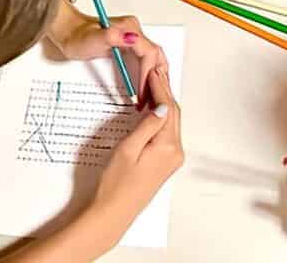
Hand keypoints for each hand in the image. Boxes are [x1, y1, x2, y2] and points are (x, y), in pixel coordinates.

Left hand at [55, 11, 167, 110]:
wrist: (68, 34)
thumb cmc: (78, 37)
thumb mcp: (93, 39)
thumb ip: (112, 37)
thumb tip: (133, 39)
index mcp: (130, 28)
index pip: (149, 53)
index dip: (147, 75)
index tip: (141, 94)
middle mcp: (135, 32)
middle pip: (157, 56)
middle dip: (157, 79)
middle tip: (153, 100)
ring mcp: (133, 39)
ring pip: (154, 59)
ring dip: (156, 79)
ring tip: (151, 99)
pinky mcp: (130, 47)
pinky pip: (145, 62)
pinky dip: (149, 76)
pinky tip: (146, 89)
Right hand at [89, 67, 182, 239]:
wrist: (112, 214)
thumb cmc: (116, 185)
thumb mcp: (128, 149)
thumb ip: (147, 126)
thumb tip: (162, 106)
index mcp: (168, 148)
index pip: (168, 109)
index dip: (160, 88)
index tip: (153, 72)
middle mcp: (174, 154)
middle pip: (173, 115)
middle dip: (164, 92)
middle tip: (154, 73)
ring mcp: (171, 160)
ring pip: (171, 123)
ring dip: (163, 104)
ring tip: (153, 85)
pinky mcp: (164, 163)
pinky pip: (166, 134)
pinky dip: (161, 119)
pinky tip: (153, 110)